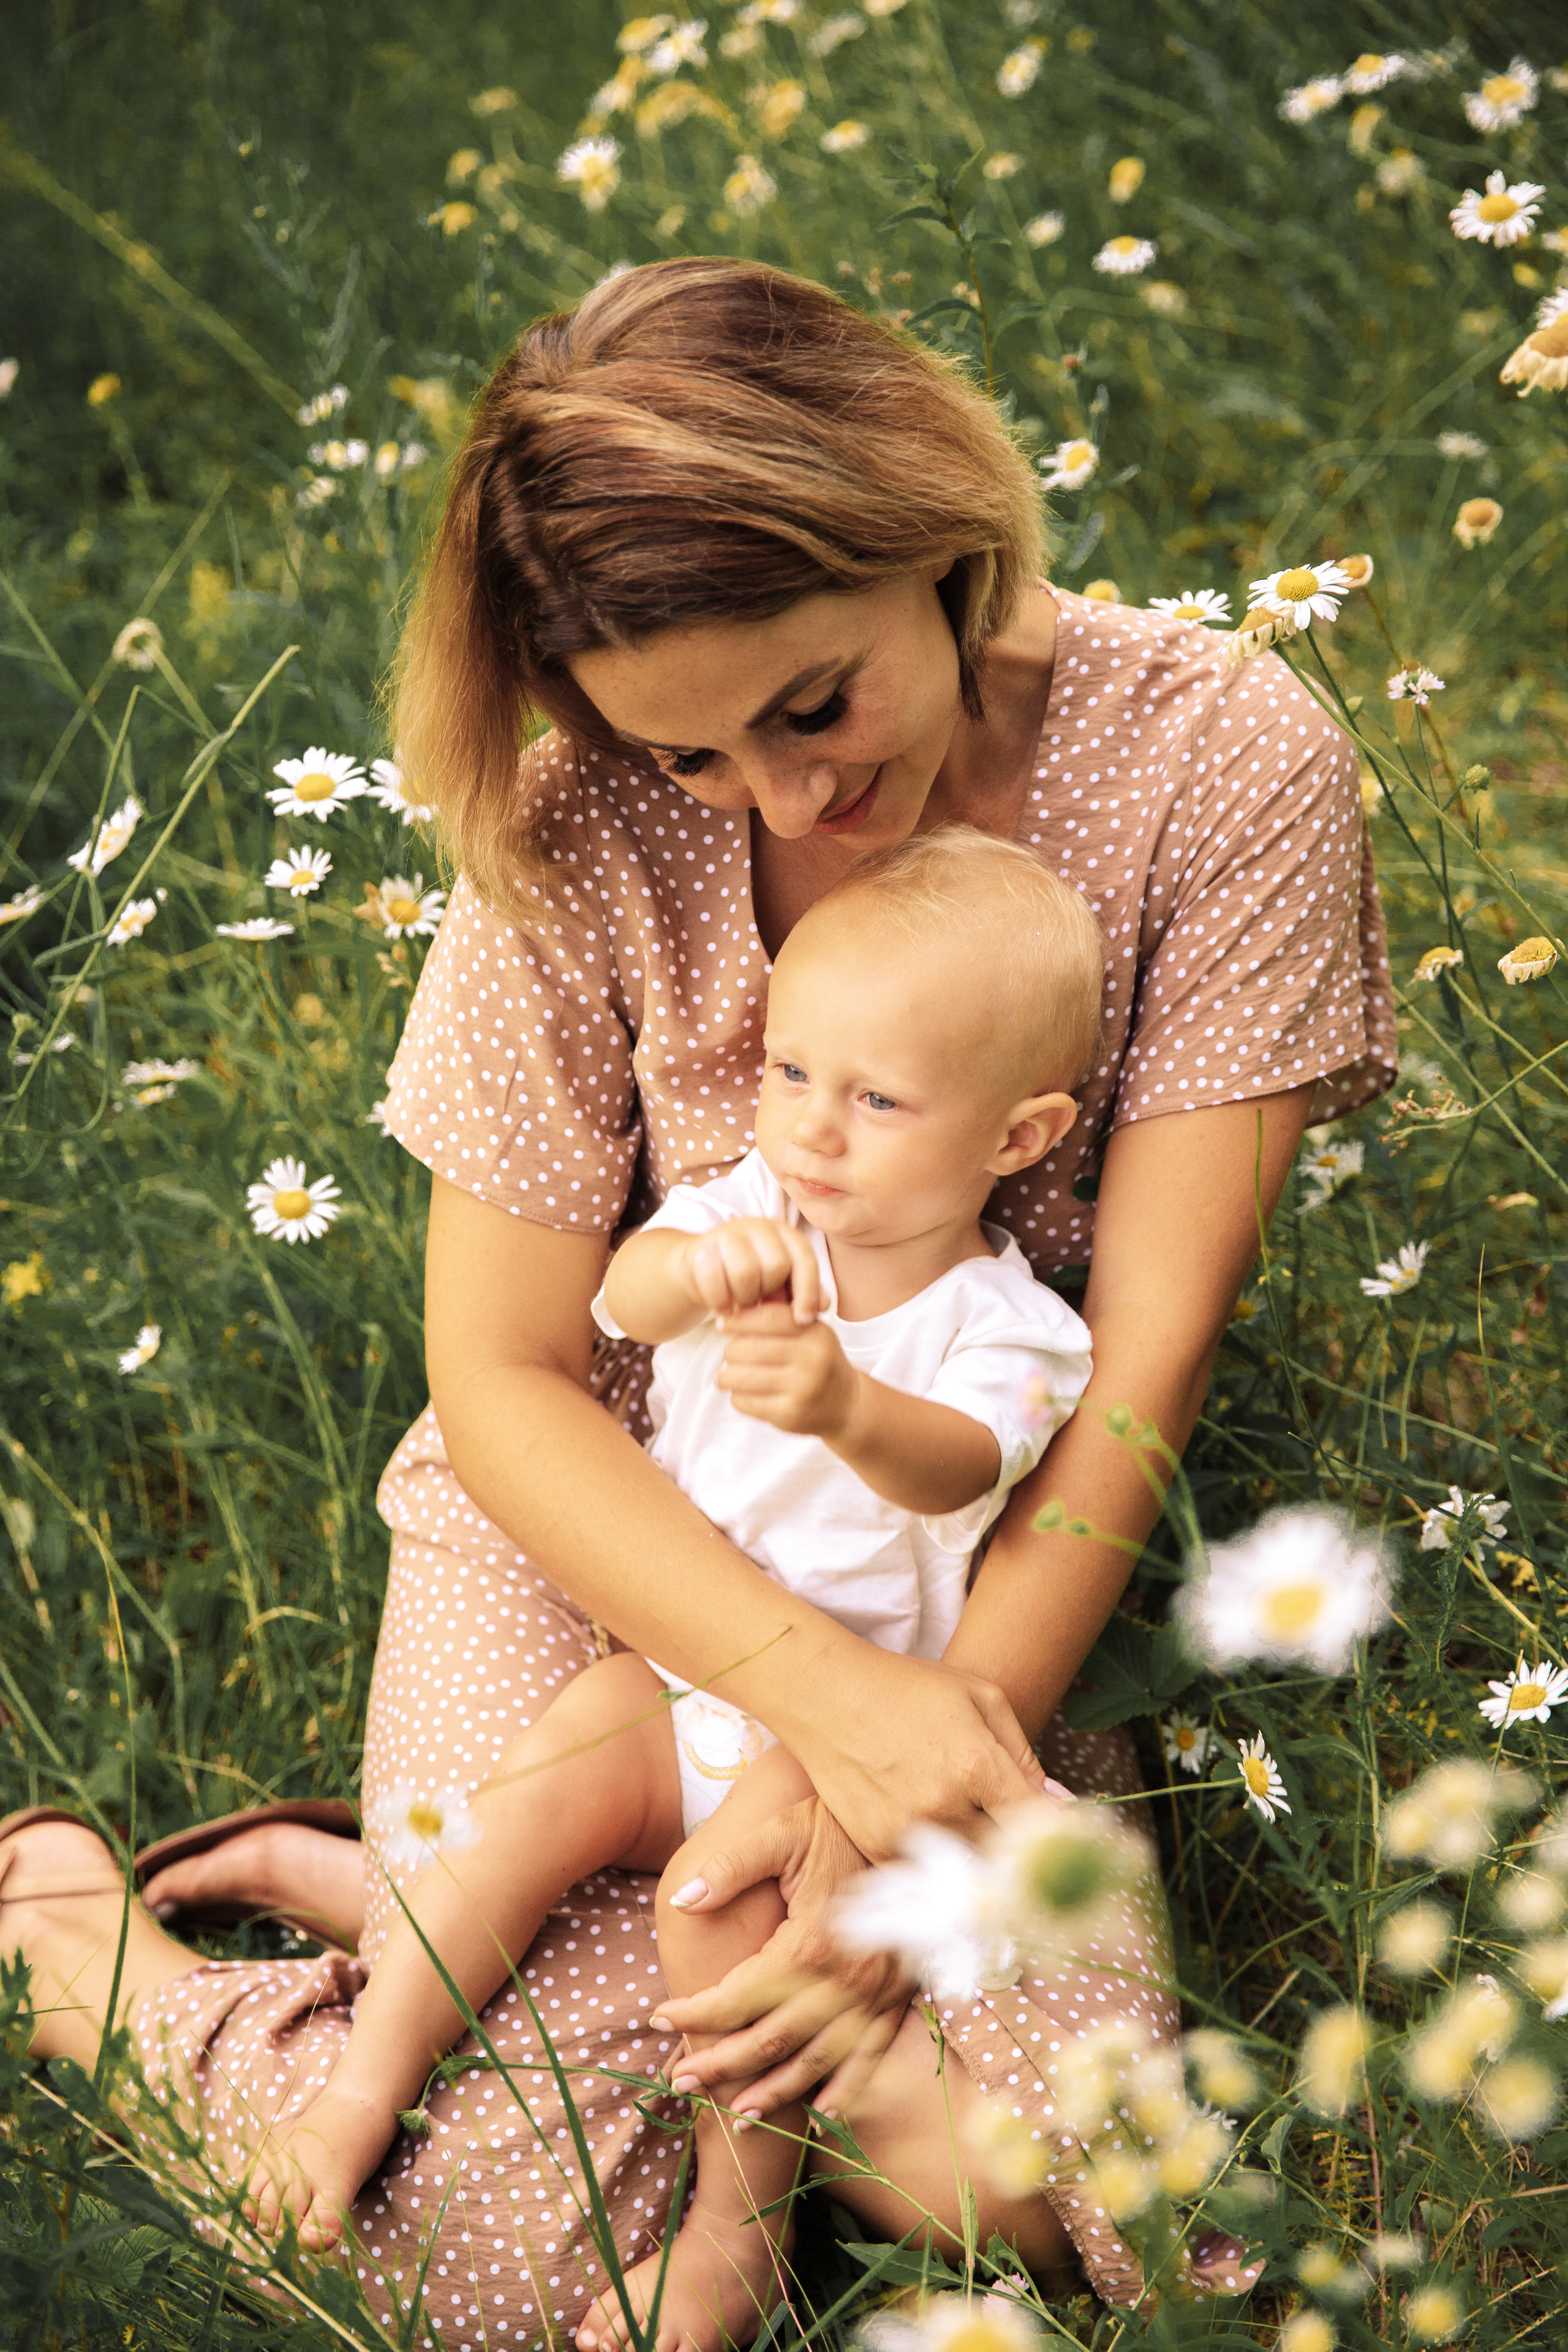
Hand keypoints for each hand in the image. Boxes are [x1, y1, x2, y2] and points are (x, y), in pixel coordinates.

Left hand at [651, 1796, 913, 2118]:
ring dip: (773, 2092)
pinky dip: (846, 2091)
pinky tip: (820, 2113)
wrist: (908, 1829)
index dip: (694, 2013)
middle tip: (680, 2080)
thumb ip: (730, 1868)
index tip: (659, 2018)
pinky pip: (869, 2058)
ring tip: (734, 2114)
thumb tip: (682, 1900)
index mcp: (808, 1942)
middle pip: (770, 2040)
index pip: (737, 1997)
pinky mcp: (894, 2000)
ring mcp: (872, 1997)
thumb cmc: (835, 1830)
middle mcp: (842, 1981)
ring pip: (814, 2062)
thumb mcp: (781, 1834)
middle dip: (721, 2065)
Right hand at [680, 1218, 822, 1322]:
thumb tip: (824, 1305)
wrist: (703, 1271)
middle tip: (759, 1304)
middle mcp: (759, 1227)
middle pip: (775, 1265)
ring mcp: (728, 1233)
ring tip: (741, 1305)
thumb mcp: (781, 1285)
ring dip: (744, 1298)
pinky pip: (714, 1278)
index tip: (803, 1321)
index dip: (808, 1292)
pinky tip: (722, 1307)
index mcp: (785, 1234)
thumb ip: (804, 1293)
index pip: (805, 1260)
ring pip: (745, 1272)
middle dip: (769, 1294)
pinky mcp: (701, 1246)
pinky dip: (719, 1300)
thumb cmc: (752, 1280)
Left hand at [714, 1301, 857, 1437]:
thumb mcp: (810, 1333)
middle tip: (730, 1353)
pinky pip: (746, 1402)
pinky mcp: (790, 1415)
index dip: (740, 1319)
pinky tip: (740, 1394)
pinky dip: (736, 1397)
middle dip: (731, 1350)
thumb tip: (735, 1308)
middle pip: (750, 1347)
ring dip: (727, 1376)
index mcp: (816, 1333)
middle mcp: (812, 1360)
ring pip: (743, 1377)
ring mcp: (802, 1389)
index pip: (768, 1318)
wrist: (846, 1404)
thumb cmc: (818, 1361)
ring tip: (725, 1376)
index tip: (723, 1324)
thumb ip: (780, 1317)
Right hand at [774, 1647, 1050, 1865]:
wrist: (827, 1695)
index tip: (1065, 1835)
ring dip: (980, 1854)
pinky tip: (939, 1830)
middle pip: (1005, 1853)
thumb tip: (1059, 1802)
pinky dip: (939, 1859)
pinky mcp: (878, 1847)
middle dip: (1020, 1848)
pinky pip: (926, 1871)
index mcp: (976, 1764)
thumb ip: (1023, 1753)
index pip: (1036, 1822)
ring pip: (967, 1867)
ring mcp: (908, 1831)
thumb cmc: (908, 1688)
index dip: (1057, 1833)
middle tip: (1022, 1835)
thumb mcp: (979, 1697)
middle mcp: (944, 1805)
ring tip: (978, 1827)